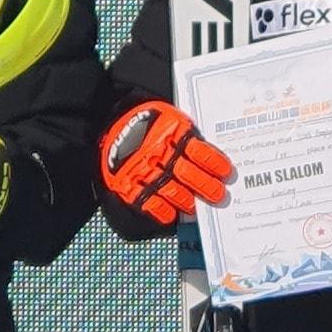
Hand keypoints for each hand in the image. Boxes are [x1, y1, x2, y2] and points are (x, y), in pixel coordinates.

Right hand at [99, 100, 231, 227]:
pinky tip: (170, 215)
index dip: (213, 163)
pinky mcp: (126, 183)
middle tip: (218, 195)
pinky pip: (146, 202)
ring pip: (169, 189)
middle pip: (187, 173)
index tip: (225, 172)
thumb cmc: (143, 118)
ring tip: (194, 206)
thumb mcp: (168, 116)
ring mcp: (141, 168)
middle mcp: (157, 151)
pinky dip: (160, 210)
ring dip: (185, 200)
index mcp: (170, 131)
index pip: (198, 150)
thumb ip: (185, 133)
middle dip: (205, 186)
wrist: (105, 117)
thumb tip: (209, 153)